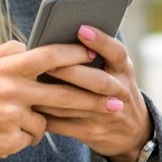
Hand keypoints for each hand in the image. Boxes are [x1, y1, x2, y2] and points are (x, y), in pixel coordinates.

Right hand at [0, 40, 103, 161]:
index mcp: (6, 67)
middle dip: (95, 97)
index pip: (50, 56)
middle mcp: (11, 89)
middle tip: (118, 101)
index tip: (94, 54)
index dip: (75, 53)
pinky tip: (6, 133)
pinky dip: (26, 136)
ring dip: (48, 120)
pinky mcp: (9, 140)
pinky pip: (32, 137)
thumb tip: (34, 45)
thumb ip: (7, 52)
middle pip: (64, 92)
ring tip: (41, 120)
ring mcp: (11, 116)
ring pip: (48, 118)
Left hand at [32, 25, 153, 161]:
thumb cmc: (115, 89)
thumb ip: (100, 55)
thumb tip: (62, 35)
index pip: (117, 53)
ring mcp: (106, 114)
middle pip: (97, 81)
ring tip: (29, 83)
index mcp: (124, 70)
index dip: (101, 41)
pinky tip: (30, 104)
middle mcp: (120, 91)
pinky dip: (45, 114)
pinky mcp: (91, 132)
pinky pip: (63, 124)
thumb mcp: (117, 70)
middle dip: (70, 72)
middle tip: (47, 63)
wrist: (132, 131)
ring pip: (74, 103)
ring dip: (50, 94)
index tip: (81, 29)